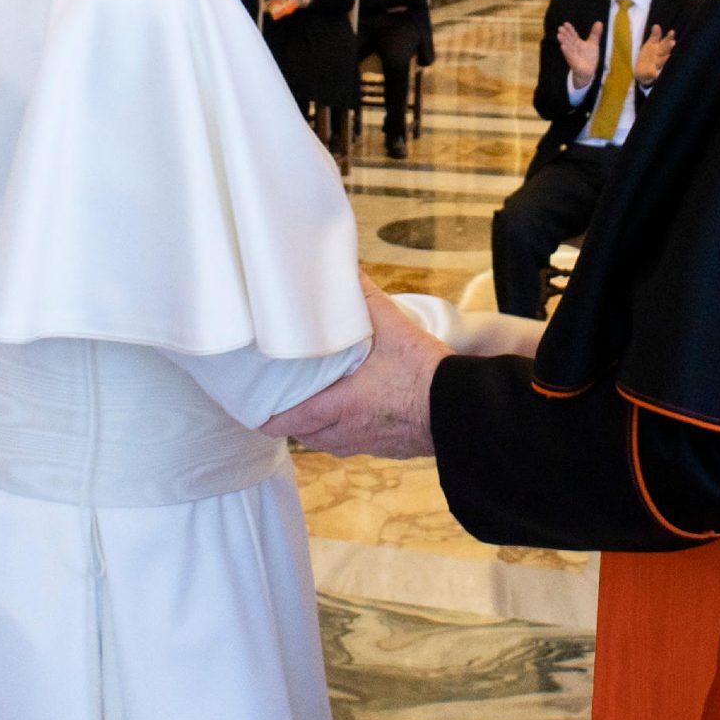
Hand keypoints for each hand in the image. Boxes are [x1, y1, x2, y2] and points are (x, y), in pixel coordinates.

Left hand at [262, 278, 448, 458]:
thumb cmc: (426, 373)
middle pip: (304, 434)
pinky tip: (352, 415)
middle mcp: (348, 430)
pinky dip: (344, 433)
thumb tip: (346, 270)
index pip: (287, 421)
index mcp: (341, 405)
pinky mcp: (387, 448)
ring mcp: (368, 443)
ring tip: (315, 406)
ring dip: (317, 428)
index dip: (266, 416)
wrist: (463, 409)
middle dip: (292, 420)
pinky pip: (354, 446)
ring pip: (328, 443)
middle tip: (283, 399)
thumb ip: (365, 297)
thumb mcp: (394, 327)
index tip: (255, 405)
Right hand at [555, 20, 601, 85]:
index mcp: (577, 43)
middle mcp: (574, 48)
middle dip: (564, 34)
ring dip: (563, 41)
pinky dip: (566, 51)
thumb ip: (595, 33)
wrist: (589, 71)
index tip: (565, 23)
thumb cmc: (589, 56)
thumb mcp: (593, 43)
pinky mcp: (574, 62)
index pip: (573, 35)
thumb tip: (599, 22)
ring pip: (567, 47)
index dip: (569, 29)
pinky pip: (569, 56)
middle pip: (568, 40)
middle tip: (560, 28)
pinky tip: (562, 46)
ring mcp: (573, 55)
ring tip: (559, 35)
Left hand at [633, 25, 675, 87]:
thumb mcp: (650, 45)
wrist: (641, 73)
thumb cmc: (649, 57)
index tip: (672, 32)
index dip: (668, 38)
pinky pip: (654, 74)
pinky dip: (655, 74)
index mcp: (660, 49)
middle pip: (664, 51)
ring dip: (664, 59)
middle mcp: (660, 57)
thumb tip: (656, 25)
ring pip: (661, 62)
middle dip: (668, 47)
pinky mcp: (652, 74)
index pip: (665, 42)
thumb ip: (655, 36)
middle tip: (673, 43)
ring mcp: (657, 66)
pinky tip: (656, 74)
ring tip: (668, 56)